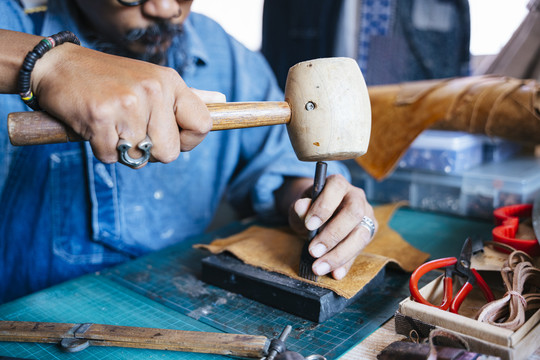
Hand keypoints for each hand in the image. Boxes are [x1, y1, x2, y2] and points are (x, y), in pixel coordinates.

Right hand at [32, 43, 214, 164]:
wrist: (60, 67)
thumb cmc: (112, 80)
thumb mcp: (154, 80)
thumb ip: (187, 98)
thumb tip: (221, 102)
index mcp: (170, 82)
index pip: (203, 125)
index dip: (189, 141)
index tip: (174, 138)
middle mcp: (154, 91)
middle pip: (170, 153)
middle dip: (150, 151)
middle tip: (132, 130)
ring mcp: (127, 103)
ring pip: (139, 158)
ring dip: (123, 150)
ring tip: (112, 124)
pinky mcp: (101, 117)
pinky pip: (110, 157)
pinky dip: (101, 149)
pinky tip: (95, 126)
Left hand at [288, 174, 376, 279]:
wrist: (318, 218)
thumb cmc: (309, 210)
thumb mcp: (300, 208)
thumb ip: (300, 209)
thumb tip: (300, 206)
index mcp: (338, 184)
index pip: (336, 188)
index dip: (324, 207)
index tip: (309, 225)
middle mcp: (356, 197)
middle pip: (353, 213)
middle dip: (333, 235)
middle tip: (313, 251)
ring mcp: (366, 216)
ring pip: (361, 235)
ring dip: (339, 254)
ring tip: (319, 267)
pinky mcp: (368, 233)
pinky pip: (360, 251)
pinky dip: (346, 264)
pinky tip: (335, 273)